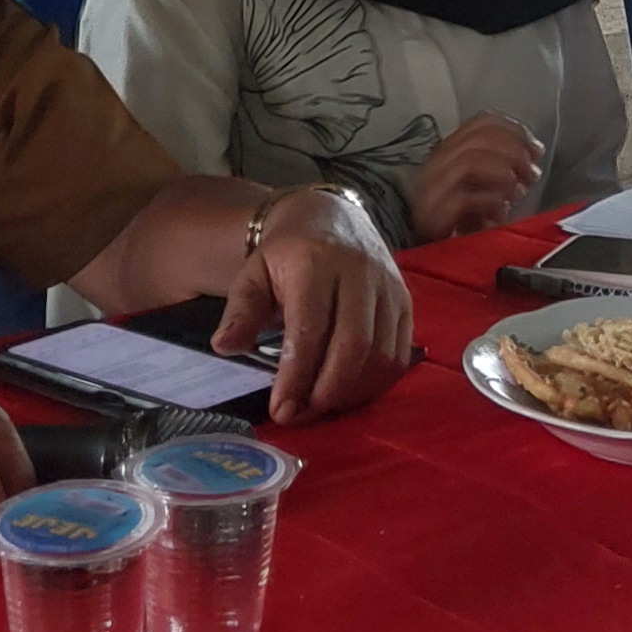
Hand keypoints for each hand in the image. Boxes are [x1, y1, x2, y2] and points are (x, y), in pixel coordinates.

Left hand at [211, 187, 415, 422]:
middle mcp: (359, 272)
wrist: (331, 217)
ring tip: (322, 406)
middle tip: (300, 414)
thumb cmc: (287, 253)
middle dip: (326, 392)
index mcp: (315, 263)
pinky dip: (377, 383)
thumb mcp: (254, 273)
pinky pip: (399, 353)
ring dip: (352, 392)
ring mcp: (388, 286)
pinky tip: (350, 392)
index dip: (296, 375)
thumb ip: (241, 310)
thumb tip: (225, 347)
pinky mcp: (406, 301)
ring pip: (381, 354)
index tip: (280, 410)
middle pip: (353, 346)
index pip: (310, 328)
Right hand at [405, 113, 545, 240]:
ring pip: (470, 161)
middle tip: (531, 172)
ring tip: (519, 191)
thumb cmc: (458, 226)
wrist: (425, 259)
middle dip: (513, 151)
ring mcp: (430, 190)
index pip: (480, 123)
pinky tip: (502, 210)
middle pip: (478, 138)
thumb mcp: (480, 189)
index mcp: (448, 153)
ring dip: (504, 173)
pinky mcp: (431, 216)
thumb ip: (499, 168)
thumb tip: (532, 154)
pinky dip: (490, 200)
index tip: (535, 149)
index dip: (514, 130)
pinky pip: (464, 198)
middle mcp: (435, 165)